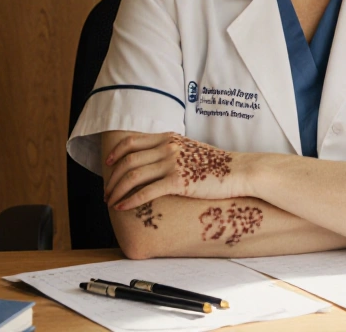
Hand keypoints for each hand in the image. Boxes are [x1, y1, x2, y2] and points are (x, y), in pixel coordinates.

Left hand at [103, 132, 245, 210]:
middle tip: (107, 191)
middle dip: (112, 177)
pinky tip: (122, 207)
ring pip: (132, 176)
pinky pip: (146, 191)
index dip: (116, 153)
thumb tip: (155, 159)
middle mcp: (167, 147)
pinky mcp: (178, 181)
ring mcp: (172, 163)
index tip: (108, 164)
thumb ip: (172, 150)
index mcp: (169, 138)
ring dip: (117, 190)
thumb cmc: (216, 165)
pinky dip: (130, 200)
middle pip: (128, 160)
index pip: (132, 141)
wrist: (238, 171)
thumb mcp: (190, 149)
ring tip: (111, 201)